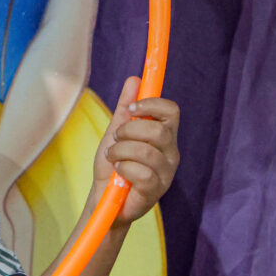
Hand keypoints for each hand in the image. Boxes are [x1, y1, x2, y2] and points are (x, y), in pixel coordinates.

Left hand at [92, 76, 179, 224]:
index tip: (131, 108)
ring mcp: (166, 173)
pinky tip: (119, 173)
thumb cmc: (113, 164)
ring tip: (114, 157)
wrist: (104, 196)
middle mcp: (170, 153)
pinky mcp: (156, 190)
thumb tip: (134, 79)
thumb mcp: (116, 132)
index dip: (151, 104)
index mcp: (164, 136)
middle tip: (116, 139)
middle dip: (129, 131)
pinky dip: (123, 168)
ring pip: (146, 151)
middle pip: (159, 130)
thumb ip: (126, 107)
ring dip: (121, 151)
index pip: (171, 111)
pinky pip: (142, 172)